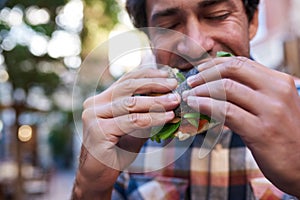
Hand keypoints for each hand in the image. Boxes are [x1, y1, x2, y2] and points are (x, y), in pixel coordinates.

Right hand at [74, 68, 178, 197]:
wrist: (99, 174)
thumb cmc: (118, 149)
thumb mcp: (133, 126)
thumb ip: (145, 112)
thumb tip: (170, 100)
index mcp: (102, 99)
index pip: (126, 80)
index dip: (147, 74)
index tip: (167, 74)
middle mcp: (94, 104)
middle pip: (127, 87)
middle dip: (154, 84)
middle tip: (174, 85)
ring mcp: (94, 117)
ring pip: (130, 103)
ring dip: (156, 101)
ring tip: (174, 101)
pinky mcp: (98, 131)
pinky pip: (131, 121)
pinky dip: (152, 118)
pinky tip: (167, 117)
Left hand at [182, 56, 299, 195]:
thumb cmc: (284, 135)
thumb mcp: (273, 106)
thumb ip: (252, 93)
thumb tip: (217, 85)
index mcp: (280, 82)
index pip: (242, 63)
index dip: (216, 64)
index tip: (200, 69)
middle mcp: (277, 91)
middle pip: (232, 70)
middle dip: (206, 74)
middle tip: (190, 81)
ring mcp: (271, 110)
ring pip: (226, 88)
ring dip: (201, 90)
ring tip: (188, 95)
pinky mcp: (261, 131)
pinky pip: (226, 111)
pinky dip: (205, 105)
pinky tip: (194, 105)